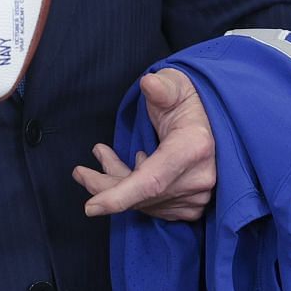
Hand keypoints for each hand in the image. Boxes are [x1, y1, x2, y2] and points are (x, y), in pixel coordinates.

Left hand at [75, 69, 216, 221]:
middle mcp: (199, 177)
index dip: (120, 196)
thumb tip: (149, 83)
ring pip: (144, 202)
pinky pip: (153, 206)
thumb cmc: (186, 100)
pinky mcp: (193, 206)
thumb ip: (162, 86)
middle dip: (106, 185)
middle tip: (80, 172)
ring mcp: (198, 196)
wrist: (211, 121)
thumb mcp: (175, 85)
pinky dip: (135, 193)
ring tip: (103, 157)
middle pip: (140, 194)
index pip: (152, 181)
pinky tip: (130, 171)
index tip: (90, 207)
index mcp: (194, 147)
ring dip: (118, 185)